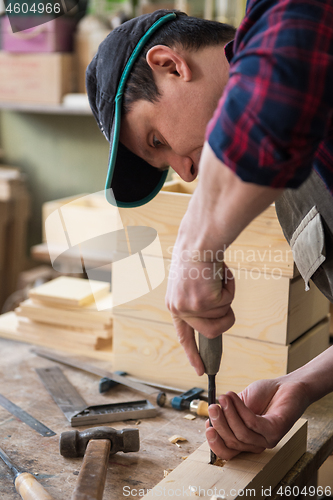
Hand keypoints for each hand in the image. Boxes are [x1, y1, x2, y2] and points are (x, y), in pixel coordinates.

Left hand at [166, 249, 234, 375]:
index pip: (183, 336)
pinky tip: (219, 272)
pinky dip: (230, 287)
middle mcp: (178, 309)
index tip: (201, 371)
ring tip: (218, 277)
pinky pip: (229, 302)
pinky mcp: (202, 302)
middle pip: (211, 333)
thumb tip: (217, 315)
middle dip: (226, 319)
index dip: (193, 354)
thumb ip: (199, 301)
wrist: (198, 240)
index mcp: (174, 305)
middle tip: (226, 299)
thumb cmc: (198, 256)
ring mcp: (189, 307)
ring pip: (223, 317)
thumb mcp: (193, 283)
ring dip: (227, 297)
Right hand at [206, 376, 309, 459]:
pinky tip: (234, 397)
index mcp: (246, 441)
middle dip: (219, 424)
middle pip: (233, 443)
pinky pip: (253, 423)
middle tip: (213, 406)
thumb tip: (209, 419)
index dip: (215, 443)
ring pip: (242, 434)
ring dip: (229, 414)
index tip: (207, 426)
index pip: (228, 452)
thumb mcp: (239, 404)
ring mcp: (268, 439)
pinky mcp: (276, 430)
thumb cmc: (264, 395)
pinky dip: (240, 410)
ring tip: (224, 397)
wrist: (286, 385)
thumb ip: (226, 413)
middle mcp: (257, 444)